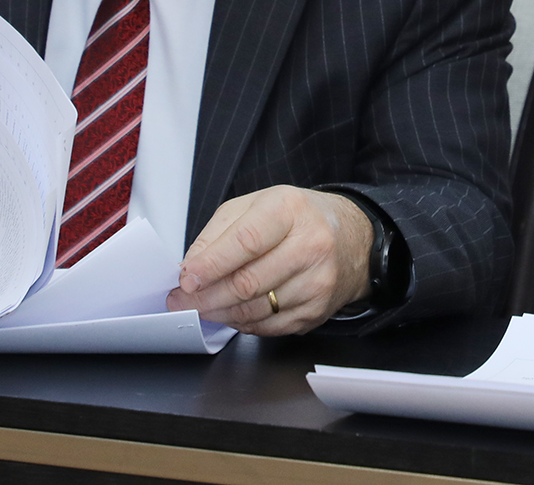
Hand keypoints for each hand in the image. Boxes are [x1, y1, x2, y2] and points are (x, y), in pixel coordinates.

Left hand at [167, 186, 372, 334]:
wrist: (351, 239)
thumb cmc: (297, 220)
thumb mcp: (256, 205)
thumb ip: (218, 232)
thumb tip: (190, 267)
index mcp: (290, 210)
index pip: (246, 241)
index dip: (211, 264)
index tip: (186, 279)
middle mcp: (310, 245)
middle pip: (247, 282)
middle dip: (206, 296)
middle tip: (182, 300)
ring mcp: (317, 281)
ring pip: (254, 310)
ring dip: (219, 313)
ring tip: (202, 306)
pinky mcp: (317, 310)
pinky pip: (268, 327)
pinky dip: (243, 323)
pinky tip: (233, 312)